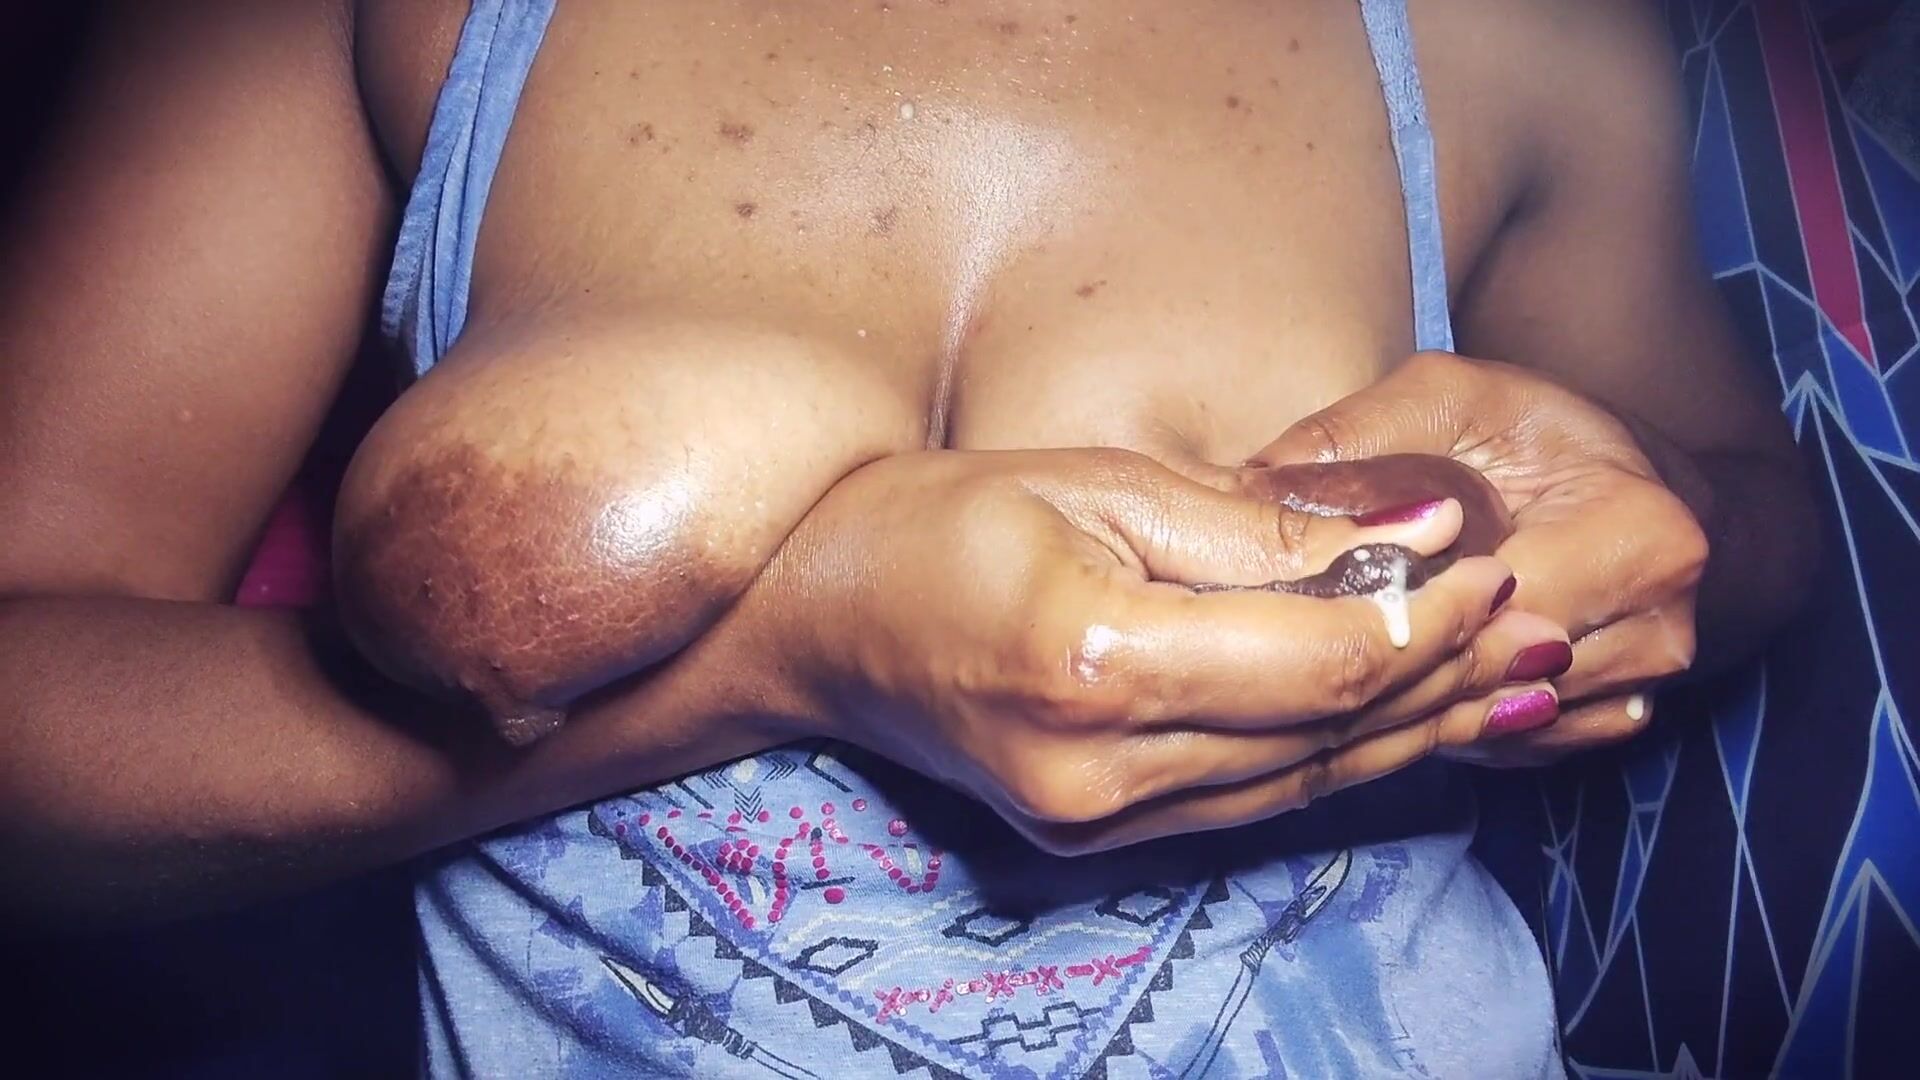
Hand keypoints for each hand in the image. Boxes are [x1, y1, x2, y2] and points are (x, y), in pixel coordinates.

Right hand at [763, 447, 1568, 851]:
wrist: (815, 625)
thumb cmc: (936, 522)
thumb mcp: (1094, 479)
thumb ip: (1261, 524)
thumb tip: (1417, 528)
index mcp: (1093, 663)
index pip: (1317, 664)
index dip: (1427, 623)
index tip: (1499, 572)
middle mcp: (1098, 772)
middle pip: (1326, 738)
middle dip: (1447, 683)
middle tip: (1545, 630)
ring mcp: (1091, 825)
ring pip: (1302, 787)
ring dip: (1411, 733)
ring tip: (1508, 681)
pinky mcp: (1092, 841)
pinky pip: (1251, 804)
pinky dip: (1335, 761)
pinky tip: (1401, 724)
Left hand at [1252, 352, 1708, 766]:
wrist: (1627, 480)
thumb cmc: (1535, 432)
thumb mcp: (1445, 399)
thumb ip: (1355, 438)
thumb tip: (1246, 486)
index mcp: (1642, 536)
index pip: (1489, 610)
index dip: (1387, 603)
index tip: (1301, 588)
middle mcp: (1659, 630)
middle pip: (1487, 678)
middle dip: (1385, 655)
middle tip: (1287, 628)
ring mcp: (1638, 691)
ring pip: (1487, 722)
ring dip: (1405, 696)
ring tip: (1325, 651)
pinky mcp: (1599, 728)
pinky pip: (1499, 744)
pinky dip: (1436, 717)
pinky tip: (1381, 681)